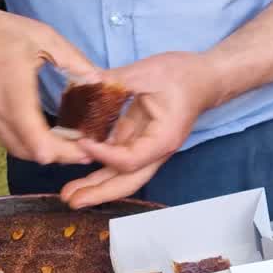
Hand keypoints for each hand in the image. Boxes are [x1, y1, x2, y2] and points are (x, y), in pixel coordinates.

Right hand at [0, 0, 98, 164]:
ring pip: (21, 152)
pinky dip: (32, 146)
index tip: (87, 147)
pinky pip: (11, 143)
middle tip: (86, 150)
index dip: (64, 152)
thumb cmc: (1, 32)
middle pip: (33, 153)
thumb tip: (100, 80)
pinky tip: (50, 138)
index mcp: (15, 92)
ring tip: (72, 147)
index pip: (37, 140)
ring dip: (47, 154)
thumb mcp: (44, 37)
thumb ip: (73, 60)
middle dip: (62, 157)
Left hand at [59, 52, 224, 208]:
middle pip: (127, 182)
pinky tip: (80, 170)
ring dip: (95, 185)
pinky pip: (117, 159)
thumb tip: (84, 81)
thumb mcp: (147, 72)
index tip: (81, 143)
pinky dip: (99, 165)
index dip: (104, 155)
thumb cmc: (183, 75)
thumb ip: (115, 80)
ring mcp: (146, 148)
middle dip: (98, 192)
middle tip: (71, 200)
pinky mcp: (138, 140)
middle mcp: (155, 150)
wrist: (204, 78)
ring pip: (121, 174)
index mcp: (163, 139)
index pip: (130, 159)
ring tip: (69, 194)